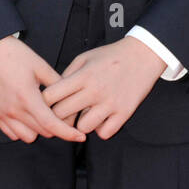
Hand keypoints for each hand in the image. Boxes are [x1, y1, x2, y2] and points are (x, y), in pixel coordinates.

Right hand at [0, 36, 85, 142]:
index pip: (51, 125)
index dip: (68, 133)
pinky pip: (11, 133)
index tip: (80, 136)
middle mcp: (13, 111)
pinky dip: (23, 130)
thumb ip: (57, 83)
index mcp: (27, 98)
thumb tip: (71, 95)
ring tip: (44, 115)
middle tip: (64, 117)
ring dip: (39, 130)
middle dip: (56, 128)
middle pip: (42, 132)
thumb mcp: (41, 66)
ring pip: (26, 137)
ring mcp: (2, 114)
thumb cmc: (14, 55)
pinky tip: (29, 117)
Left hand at [42, 37, 165, 139]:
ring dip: (82, 123)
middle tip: (65, 112)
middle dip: (59, 115)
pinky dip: (102, 128)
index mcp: (83, 75)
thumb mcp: (85, 57)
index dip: (45, 101)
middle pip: (61, 115)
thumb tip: (52, 95)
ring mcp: (110, 103)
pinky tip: (102, 118)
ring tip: (87, 114)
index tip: (49, 102)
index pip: (50, 97)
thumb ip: (67, 75)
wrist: (143, 55)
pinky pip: (104, 133)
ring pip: (82, 128)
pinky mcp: (124, 113)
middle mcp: (95, 91)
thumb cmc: (112, 56)